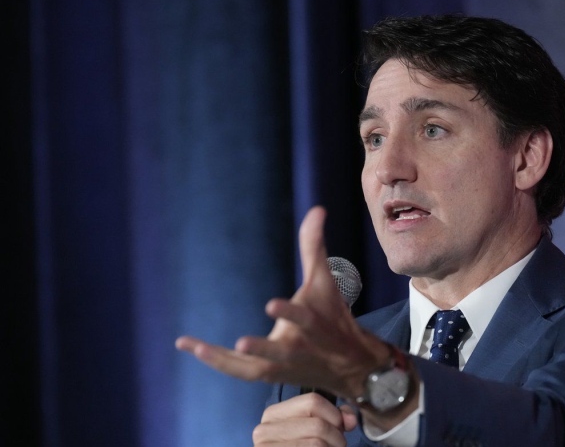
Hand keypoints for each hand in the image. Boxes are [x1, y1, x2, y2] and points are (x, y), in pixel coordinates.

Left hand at [175, 206, 387, 397]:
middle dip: (263, 348)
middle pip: (280, 352)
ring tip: (196, 346)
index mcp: (314, 323)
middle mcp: (299, 348)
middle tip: (241, 342)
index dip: (289, 313)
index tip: (271, 305)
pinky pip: (241, 371)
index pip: (303, 318)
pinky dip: (218, 362)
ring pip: (255, 368)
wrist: (351, 366)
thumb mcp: (325, 282)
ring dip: (227, 360)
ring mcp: (284, 366)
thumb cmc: (333, 316)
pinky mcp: (271, 376)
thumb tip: (318, 209)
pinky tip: (192, 347)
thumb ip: (314, 247)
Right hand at [252, 393, 357, 446]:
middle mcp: (264, 430)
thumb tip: (350, 420)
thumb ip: (334, 419)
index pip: (313, 401)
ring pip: (317, 443)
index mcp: (273, 414)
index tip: (338, 428)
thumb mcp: (313, 431)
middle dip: (335, 438)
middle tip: (334, 446)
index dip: (334, 415)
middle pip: (318, 424)